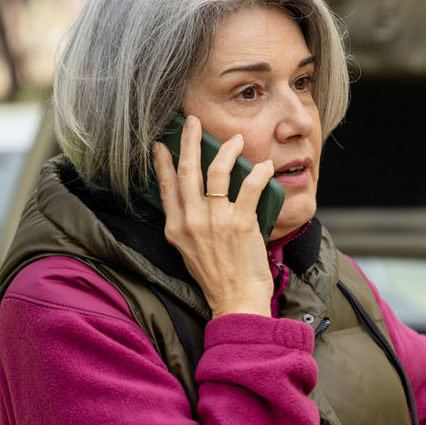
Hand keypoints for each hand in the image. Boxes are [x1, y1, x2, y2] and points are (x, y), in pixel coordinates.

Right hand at [153, 115, 274, 317]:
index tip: (161, 144)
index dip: (163, 162)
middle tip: (193, 122)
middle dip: (190, 141)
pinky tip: (263, 165)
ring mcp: (216, 221)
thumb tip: (195, 201)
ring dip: (227, 150)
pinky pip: (250, 186)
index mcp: (176, 228)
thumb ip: (188, 226)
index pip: (166, 186)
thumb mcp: (189, 251)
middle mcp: (192, 221)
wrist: (236, 302)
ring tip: (235, 140)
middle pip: (187, 170)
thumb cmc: (217, 279)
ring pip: (217, 171)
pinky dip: (258, 172)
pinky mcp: (241, 223)